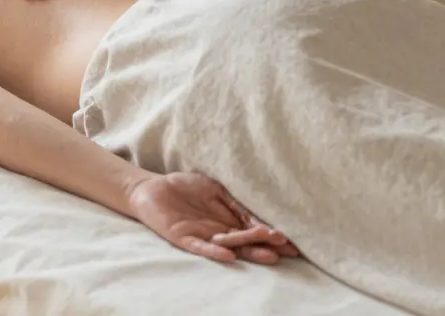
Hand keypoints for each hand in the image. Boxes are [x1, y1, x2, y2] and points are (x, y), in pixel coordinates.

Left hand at [127, 172, 299, 264]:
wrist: (152, 188)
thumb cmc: (184, 187)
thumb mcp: (215, 189)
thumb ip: (234, 202)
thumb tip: (258, 213)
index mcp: (226, 221)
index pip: (252, 230)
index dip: (271, 235)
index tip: (292, 241)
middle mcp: (217, 232)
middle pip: (246, 242)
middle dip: (267, 246)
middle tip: (288, 251)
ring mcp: (201, 236)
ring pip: (229, 247)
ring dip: (247, 251)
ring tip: (269, 255)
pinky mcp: (183, 238)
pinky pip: (200, 248)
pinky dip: (215, 252)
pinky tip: (230, 256)